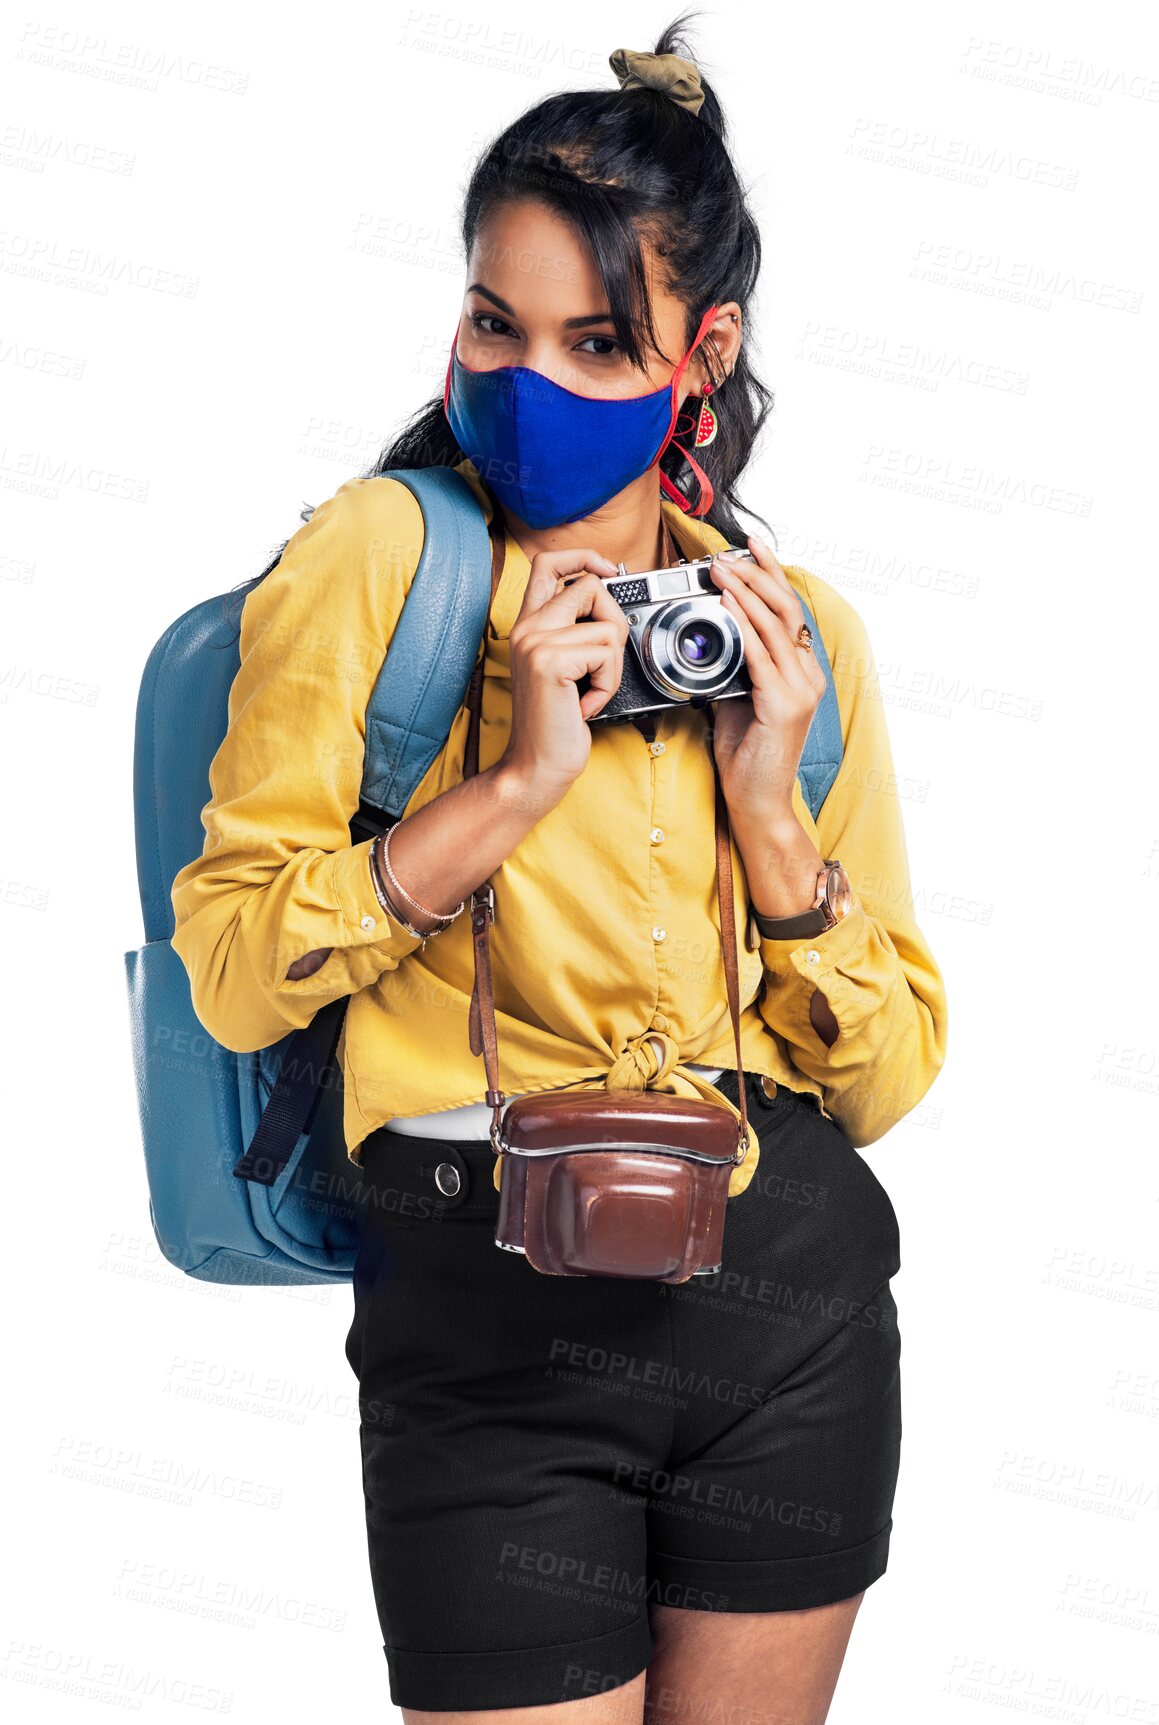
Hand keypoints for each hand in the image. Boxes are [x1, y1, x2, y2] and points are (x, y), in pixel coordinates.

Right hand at [499, 545, 626, 802]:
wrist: (536, 767)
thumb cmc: (556, 724)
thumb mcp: (567, 670)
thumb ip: (577, 634)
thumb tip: (612, 607)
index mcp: (529, 625)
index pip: (548, 562)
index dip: (583, 556)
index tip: (606, 570)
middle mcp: (527, 628)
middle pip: (590, 585)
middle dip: (614, 624)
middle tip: (601, 665)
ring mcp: (535, 642)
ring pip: (607, 625)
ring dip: (612, 667)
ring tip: (589, 691)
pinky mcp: (549, 661)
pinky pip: (606, 654)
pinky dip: (608, 684)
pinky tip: (586, 704)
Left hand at [707, 535, 828, 823]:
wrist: (757, 801)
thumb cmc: (747, 757)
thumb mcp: (739, 701)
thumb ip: (735, 669)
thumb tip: (713, 640)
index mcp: (802, 673)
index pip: (789, 612)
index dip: (771, 575)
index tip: (750, 549)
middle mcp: (808, 677)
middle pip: (787, 608)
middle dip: (758, 574)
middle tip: (730, 553)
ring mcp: (800, 691)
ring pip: (775, 626)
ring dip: (745, 593)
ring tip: (722, 571)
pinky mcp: (784, 706)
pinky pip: (760, 655)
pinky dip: (743, 626)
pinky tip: (728, 607)